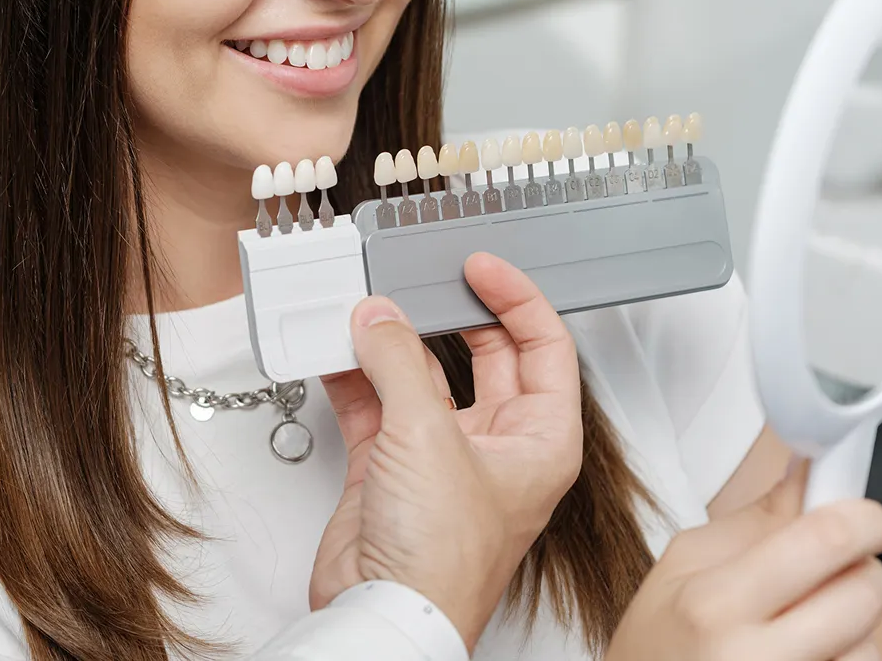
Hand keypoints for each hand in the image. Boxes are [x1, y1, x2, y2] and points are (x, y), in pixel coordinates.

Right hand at [311, 252, 583, 648]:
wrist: (384, 615)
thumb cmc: (441, 560)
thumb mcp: (426, 436)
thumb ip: (398, 362)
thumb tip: (380, 318)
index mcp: (540, 439)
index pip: (544, 346)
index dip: (516, 298)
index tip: (480, 267)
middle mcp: (497, 445)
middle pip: (484, 356)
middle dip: (449, 315)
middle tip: (422, 278)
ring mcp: (441, 456)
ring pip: (421, 376)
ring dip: (391, 344)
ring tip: (365, 309)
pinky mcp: (391, 468)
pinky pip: (376, 404)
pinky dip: (354, 375)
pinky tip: (336, 348)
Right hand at [604, 458, 881, 660]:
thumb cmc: (659, 642)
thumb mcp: (684, 565)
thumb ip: (757, 521)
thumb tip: (810, 474)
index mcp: (716, 601)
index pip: (825, 540)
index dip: (862, 519)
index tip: (865, 517)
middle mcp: (755, 658)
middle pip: (863, 594)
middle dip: (862, 572)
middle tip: (835, 570)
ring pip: (869, 646)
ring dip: (853, 629)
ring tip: (806, 628)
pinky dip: (843, 657)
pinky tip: (806, 653)